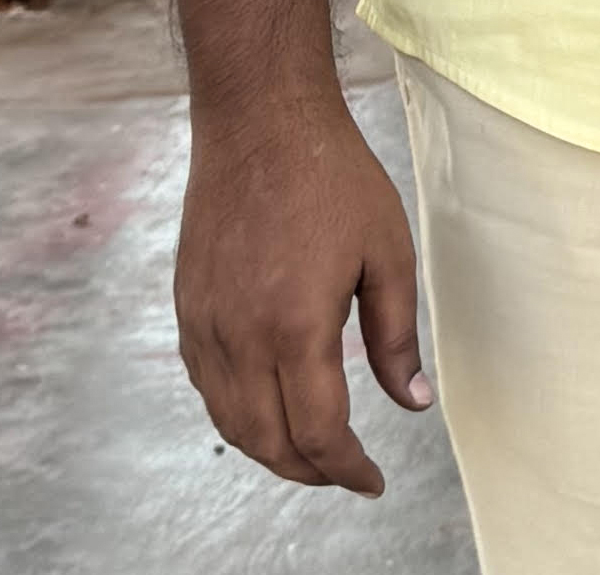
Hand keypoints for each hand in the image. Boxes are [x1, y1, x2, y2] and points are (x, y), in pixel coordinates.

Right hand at [174, 92, 431, 494]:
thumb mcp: (387, 253)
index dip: (347, 470)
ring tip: (312, 451)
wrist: (259, 119)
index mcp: (295, 325)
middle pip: (267, 441)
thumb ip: (396, 337)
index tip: (372, 480)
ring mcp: (204, 322)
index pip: (317, 433)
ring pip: (229, 421)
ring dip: (270, 449)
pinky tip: (268, 406)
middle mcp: (239, 334)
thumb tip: (412, 403)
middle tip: (346, 473)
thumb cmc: (332, 177)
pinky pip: (206, 384)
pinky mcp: (186, 306)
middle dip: (309, 471)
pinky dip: (236, 413)